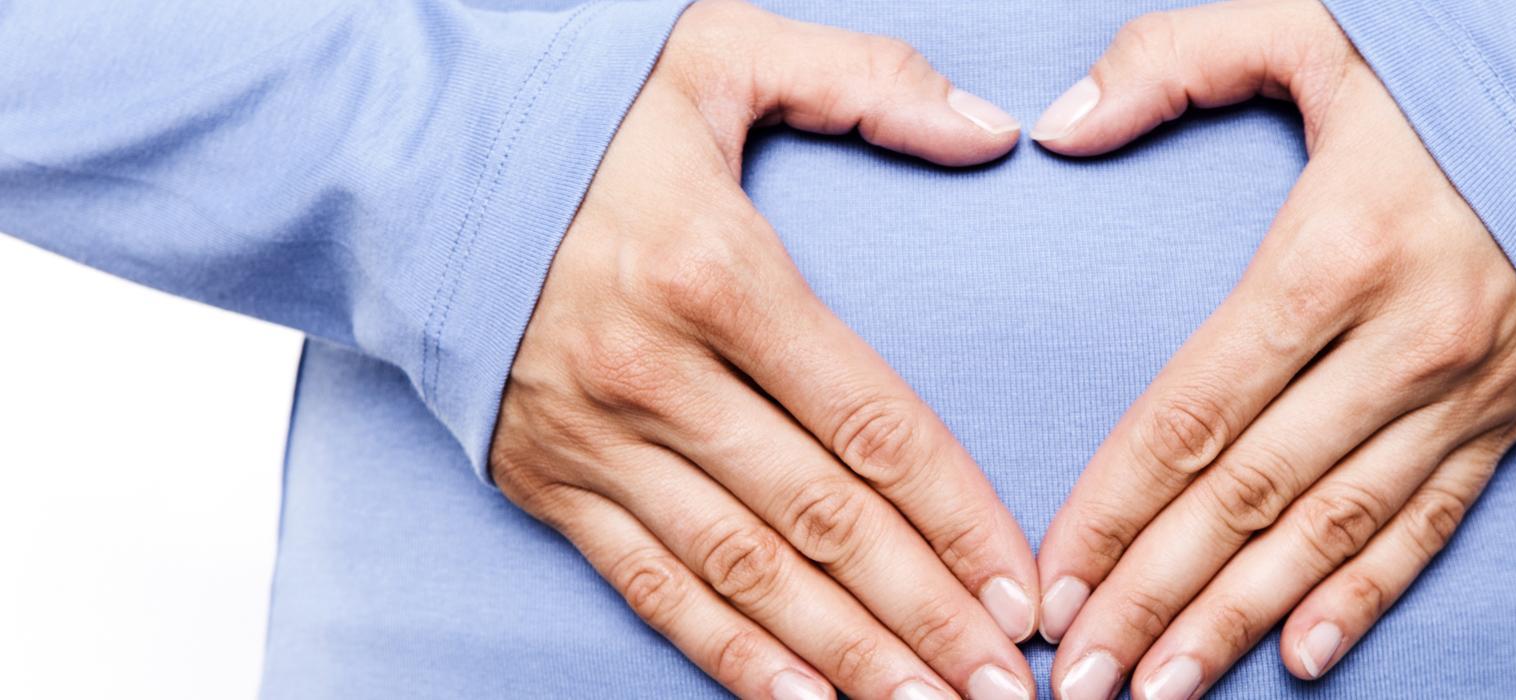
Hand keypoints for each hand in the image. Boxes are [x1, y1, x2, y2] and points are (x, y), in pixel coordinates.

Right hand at [490, 3, 1036, 698]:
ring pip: (745, 572)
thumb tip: (993, 129)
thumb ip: (866, 81)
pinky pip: (651, 585)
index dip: (955, 514)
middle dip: (924, 613)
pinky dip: (729, 654)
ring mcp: (594, 438)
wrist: (393, 161)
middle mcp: (655, 373)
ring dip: (845, 655)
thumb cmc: (573, 111)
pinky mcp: (546, 480)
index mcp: (716, 272)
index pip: (868, 421)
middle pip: (820, 518)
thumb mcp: (721, 52)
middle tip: (1005, 685)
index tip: (1020, 586)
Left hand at [1029, 1, 1515, 696]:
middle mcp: (1398, 342)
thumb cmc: (1446, 64)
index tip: (1055, 581)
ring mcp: (1461, 391)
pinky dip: (1365, 596)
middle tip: (1085, 677)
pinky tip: (1301, 659)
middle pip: (1248, 494)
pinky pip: (1428, 524)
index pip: (1194, 410)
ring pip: (1330, 530)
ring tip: (1161, 692)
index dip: (1115, 506)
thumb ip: (1172, 62)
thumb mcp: (1307, 28)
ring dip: (1238, 621)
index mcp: (1331, 253)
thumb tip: (1059, 127)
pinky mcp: (1510, 417)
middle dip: (1154, 596)